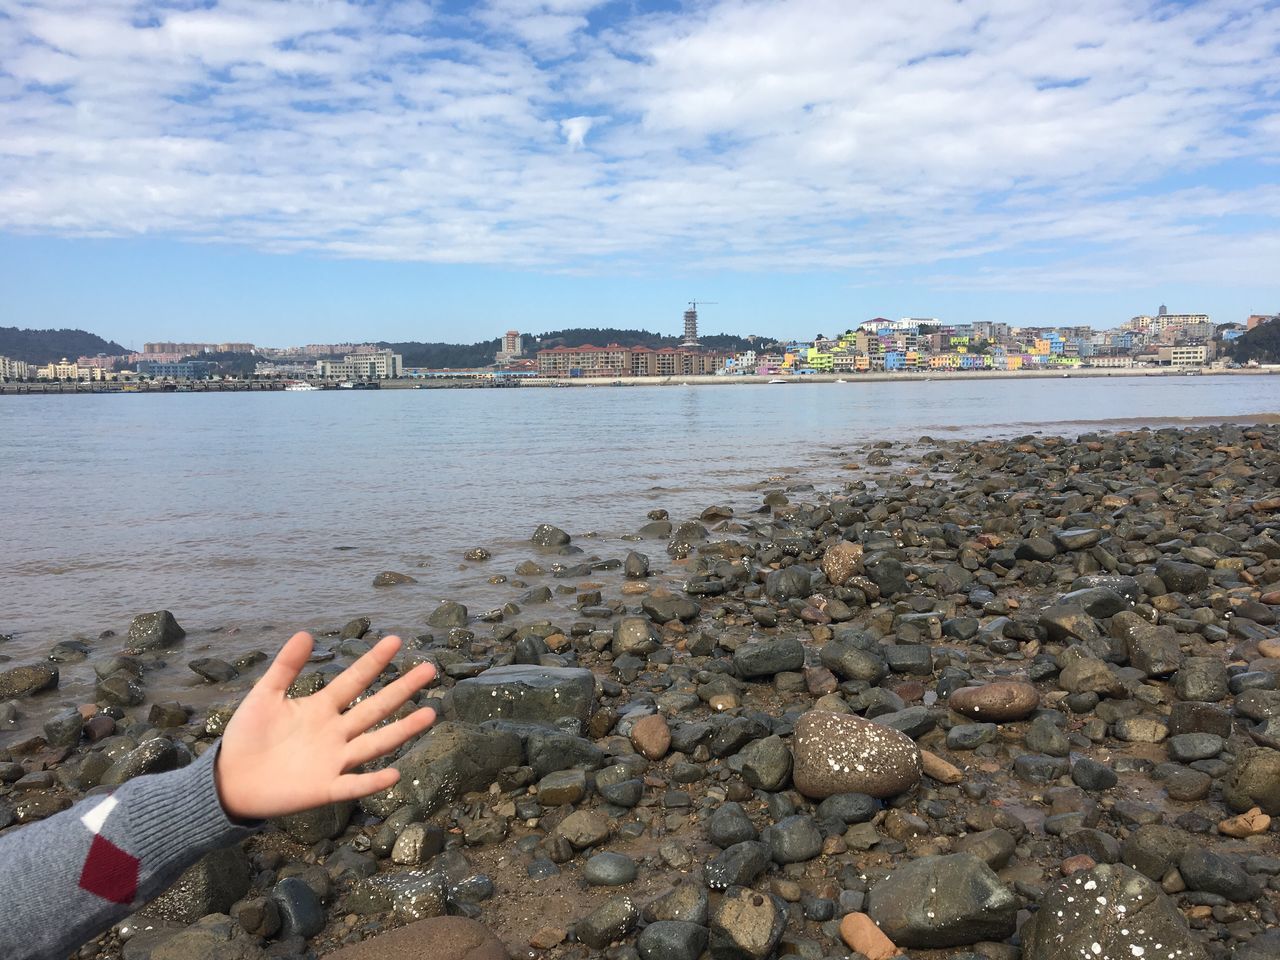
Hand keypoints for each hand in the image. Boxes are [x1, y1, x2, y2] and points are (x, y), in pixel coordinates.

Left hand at [215, 631, 436, 819]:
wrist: (231, 780)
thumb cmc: (248, 736)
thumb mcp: (265, 696)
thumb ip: (285, 667)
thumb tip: (305, 633)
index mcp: (321, 708)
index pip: (354, 680)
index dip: (373, 661)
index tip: (396, 640)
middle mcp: (336, 732)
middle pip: (375, 708)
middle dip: (401, 689)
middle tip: (428, 669)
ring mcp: (334, 760)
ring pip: (375, 743)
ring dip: (402, 730)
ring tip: (430, 714)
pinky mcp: (325, 788)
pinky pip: (353, 785)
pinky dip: (372, 782)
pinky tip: (394, 775)